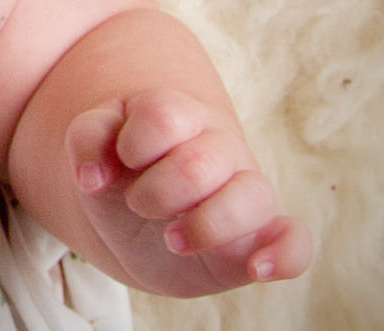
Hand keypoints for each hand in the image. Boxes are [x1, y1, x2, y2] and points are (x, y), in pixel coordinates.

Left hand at [68, 88, 312, 296]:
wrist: (136, 222)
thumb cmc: (121, 174)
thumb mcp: (94, 150)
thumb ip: (87, 141)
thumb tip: (94, 176)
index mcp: (178, 116)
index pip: (164, 116)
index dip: (132, 144)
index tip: (122, 162)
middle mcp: (220, 149)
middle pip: (199, 162)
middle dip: (156, 192)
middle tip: (138, 205)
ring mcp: (245, 192)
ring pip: (253, 196)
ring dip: (205, 224)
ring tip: (173, 239)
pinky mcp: (260, 238)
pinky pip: (296, 242)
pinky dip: (284, 255)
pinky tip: (258, 268)